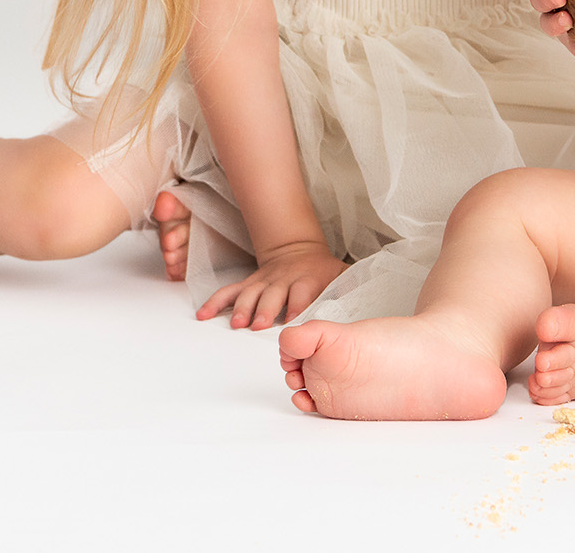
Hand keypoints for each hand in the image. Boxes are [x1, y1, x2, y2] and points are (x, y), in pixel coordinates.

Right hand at [196, 240, 346, 329]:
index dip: (297, 306)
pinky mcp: (249, 283)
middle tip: (261, 325)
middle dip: (267, 310)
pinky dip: (215, 302)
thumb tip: (371, 295)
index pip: (302, 294)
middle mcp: (283, 280)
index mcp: (307, 280)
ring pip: (250, 294)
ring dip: (243, 308)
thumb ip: (352, 288)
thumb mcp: (342, 275)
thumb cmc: (323, 271)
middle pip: (274, 295)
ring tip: (236, 324)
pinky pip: (229, 291)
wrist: (299, 249)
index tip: (293, 321)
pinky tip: (203, 314)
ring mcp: (263, 282)